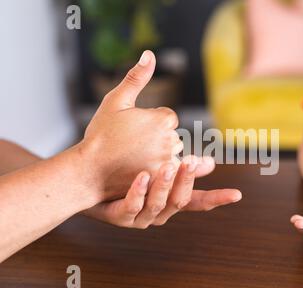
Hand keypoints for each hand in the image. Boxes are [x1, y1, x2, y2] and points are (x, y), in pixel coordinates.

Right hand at [81, 51, 182, 201]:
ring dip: (162, 155)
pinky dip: (166, 172)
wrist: (89, 169)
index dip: (152, 122)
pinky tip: (152, 170)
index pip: (168, 118)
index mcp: (161, 120)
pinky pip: (174, 174)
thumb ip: (136, 77)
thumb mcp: (116, 100)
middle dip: (159, 139)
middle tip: (135, 144)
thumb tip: (149, 54)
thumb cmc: (101, 134)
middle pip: (173, 136)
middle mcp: (169, 141)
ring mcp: (167, 163)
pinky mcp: (163, 181)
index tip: (136, 129)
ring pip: (174, 155)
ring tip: (138, 158)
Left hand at [84, 156, 241, 228]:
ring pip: (157, 205)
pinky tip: (142, 175)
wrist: (86, 185)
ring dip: (164, 186)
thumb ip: (183, 168)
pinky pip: (131, 206)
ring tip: (168, 165)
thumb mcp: (157, 170)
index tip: (237, 194)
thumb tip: (211, 162)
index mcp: (169, 201)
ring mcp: (140, 217)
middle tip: (190, 160)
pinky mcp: (120, 217)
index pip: (197, 201)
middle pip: (179, 202)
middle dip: (186, 182)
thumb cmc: (126, 177)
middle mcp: (159, 213)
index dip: (217, 198)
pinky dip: (138, 192)